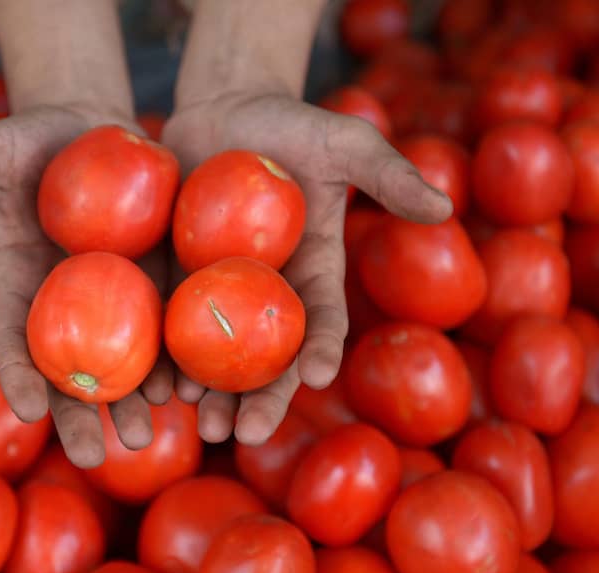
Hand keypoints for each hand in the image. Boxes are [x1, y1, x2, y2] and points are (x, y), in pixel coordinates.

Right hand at [0, 105, 173, 467]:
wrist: (93, 128)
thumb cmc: (31, 138)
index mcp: (19, 286)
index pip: (13, 340)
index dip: (16, 374)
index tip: (25, 409)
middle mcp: (65, 305)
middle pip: (68, 371)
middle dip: (77, 417)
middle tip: (92, 456)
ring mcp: (114, 299)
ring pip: (121, 363)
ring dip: (131, 403)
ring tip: (146, 437)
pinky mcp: (156, 282)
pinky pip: (165, 327)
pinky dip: (173, 360)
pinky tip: (189, 389)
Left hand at [161, 91, 452, 445]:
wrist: (221, 112)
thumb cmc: (289, 125)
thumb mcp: (343, 140)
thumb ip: (387, 172)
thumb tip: (443, 206)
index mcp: (311, 273)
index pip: (321, 320)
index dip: (321, 348)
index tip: (317, 374)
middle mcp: (264, 295)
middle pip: (265, 357)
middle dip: (259, 399)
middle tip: (245, 434)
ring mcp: (215, 291)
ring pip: (214, 354)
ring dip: (209, 393)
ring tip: (201, 423)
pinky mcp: (170, 279)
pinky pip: (166, 323)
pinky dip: (162, 357)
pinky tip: (155, 388)